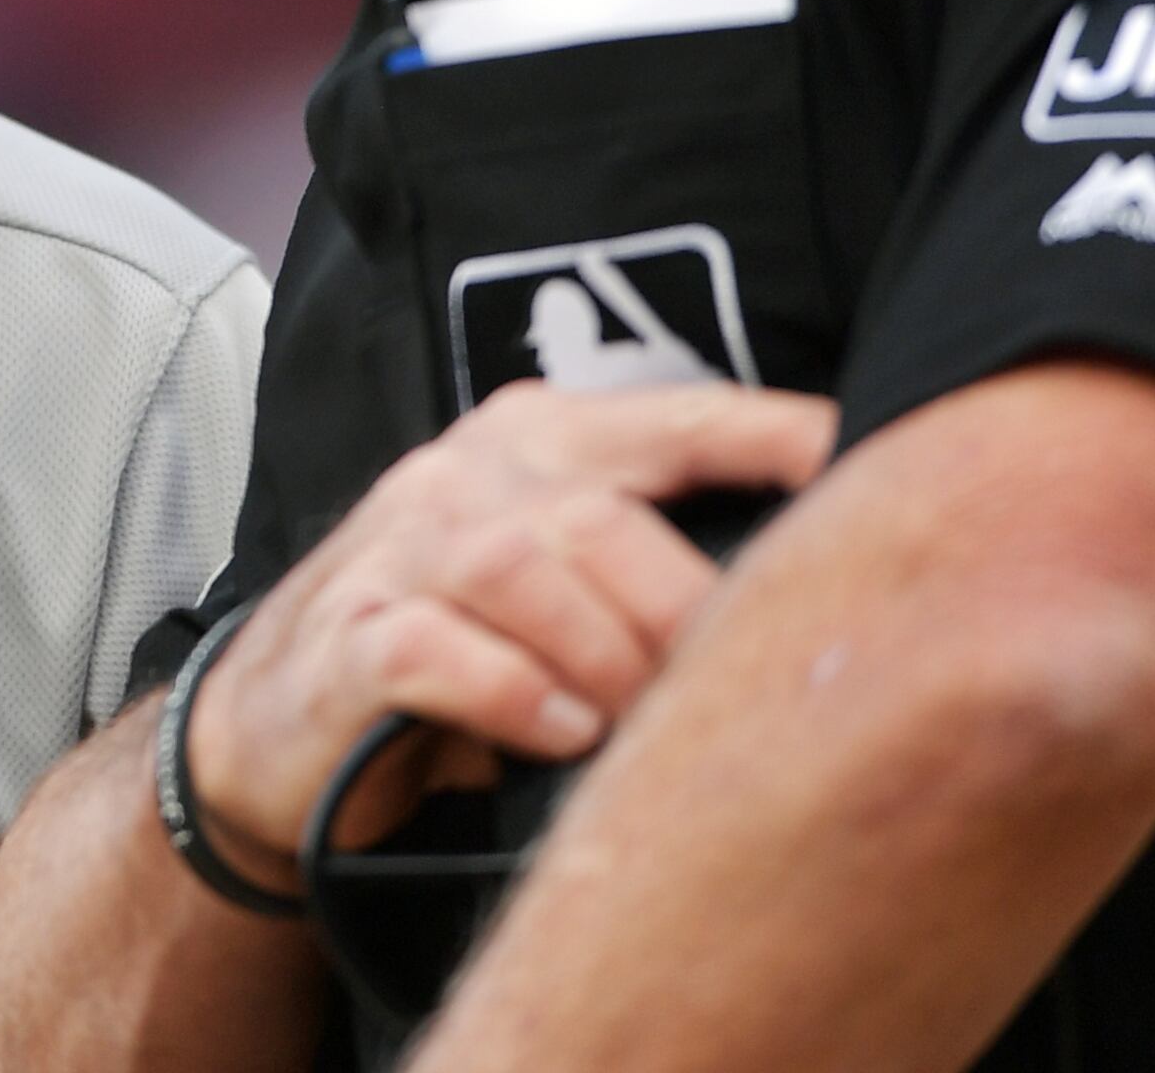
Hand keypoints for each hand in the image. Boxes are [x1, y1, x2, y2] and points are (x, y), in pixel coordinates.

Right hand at [184, 379, 838, 874]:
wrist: (279, 726)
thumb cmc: (457, 648)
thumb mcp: (561, 585)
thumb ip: (654, 560)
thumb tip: (826, 594)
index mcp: (539, 437)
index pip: (680, 419)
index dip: (777, 441)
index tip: (875, 472)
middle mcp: (467, 473)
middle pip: (606, 518)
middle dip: (684, 614)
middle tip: (735, 695)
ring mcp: (400, 548)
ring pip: (526, 575)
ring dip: (604, 662)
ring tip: (642, 727)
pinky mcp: (353, 634)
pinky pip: (443, 653)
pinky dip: (515, 697)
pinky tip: (561, 734)